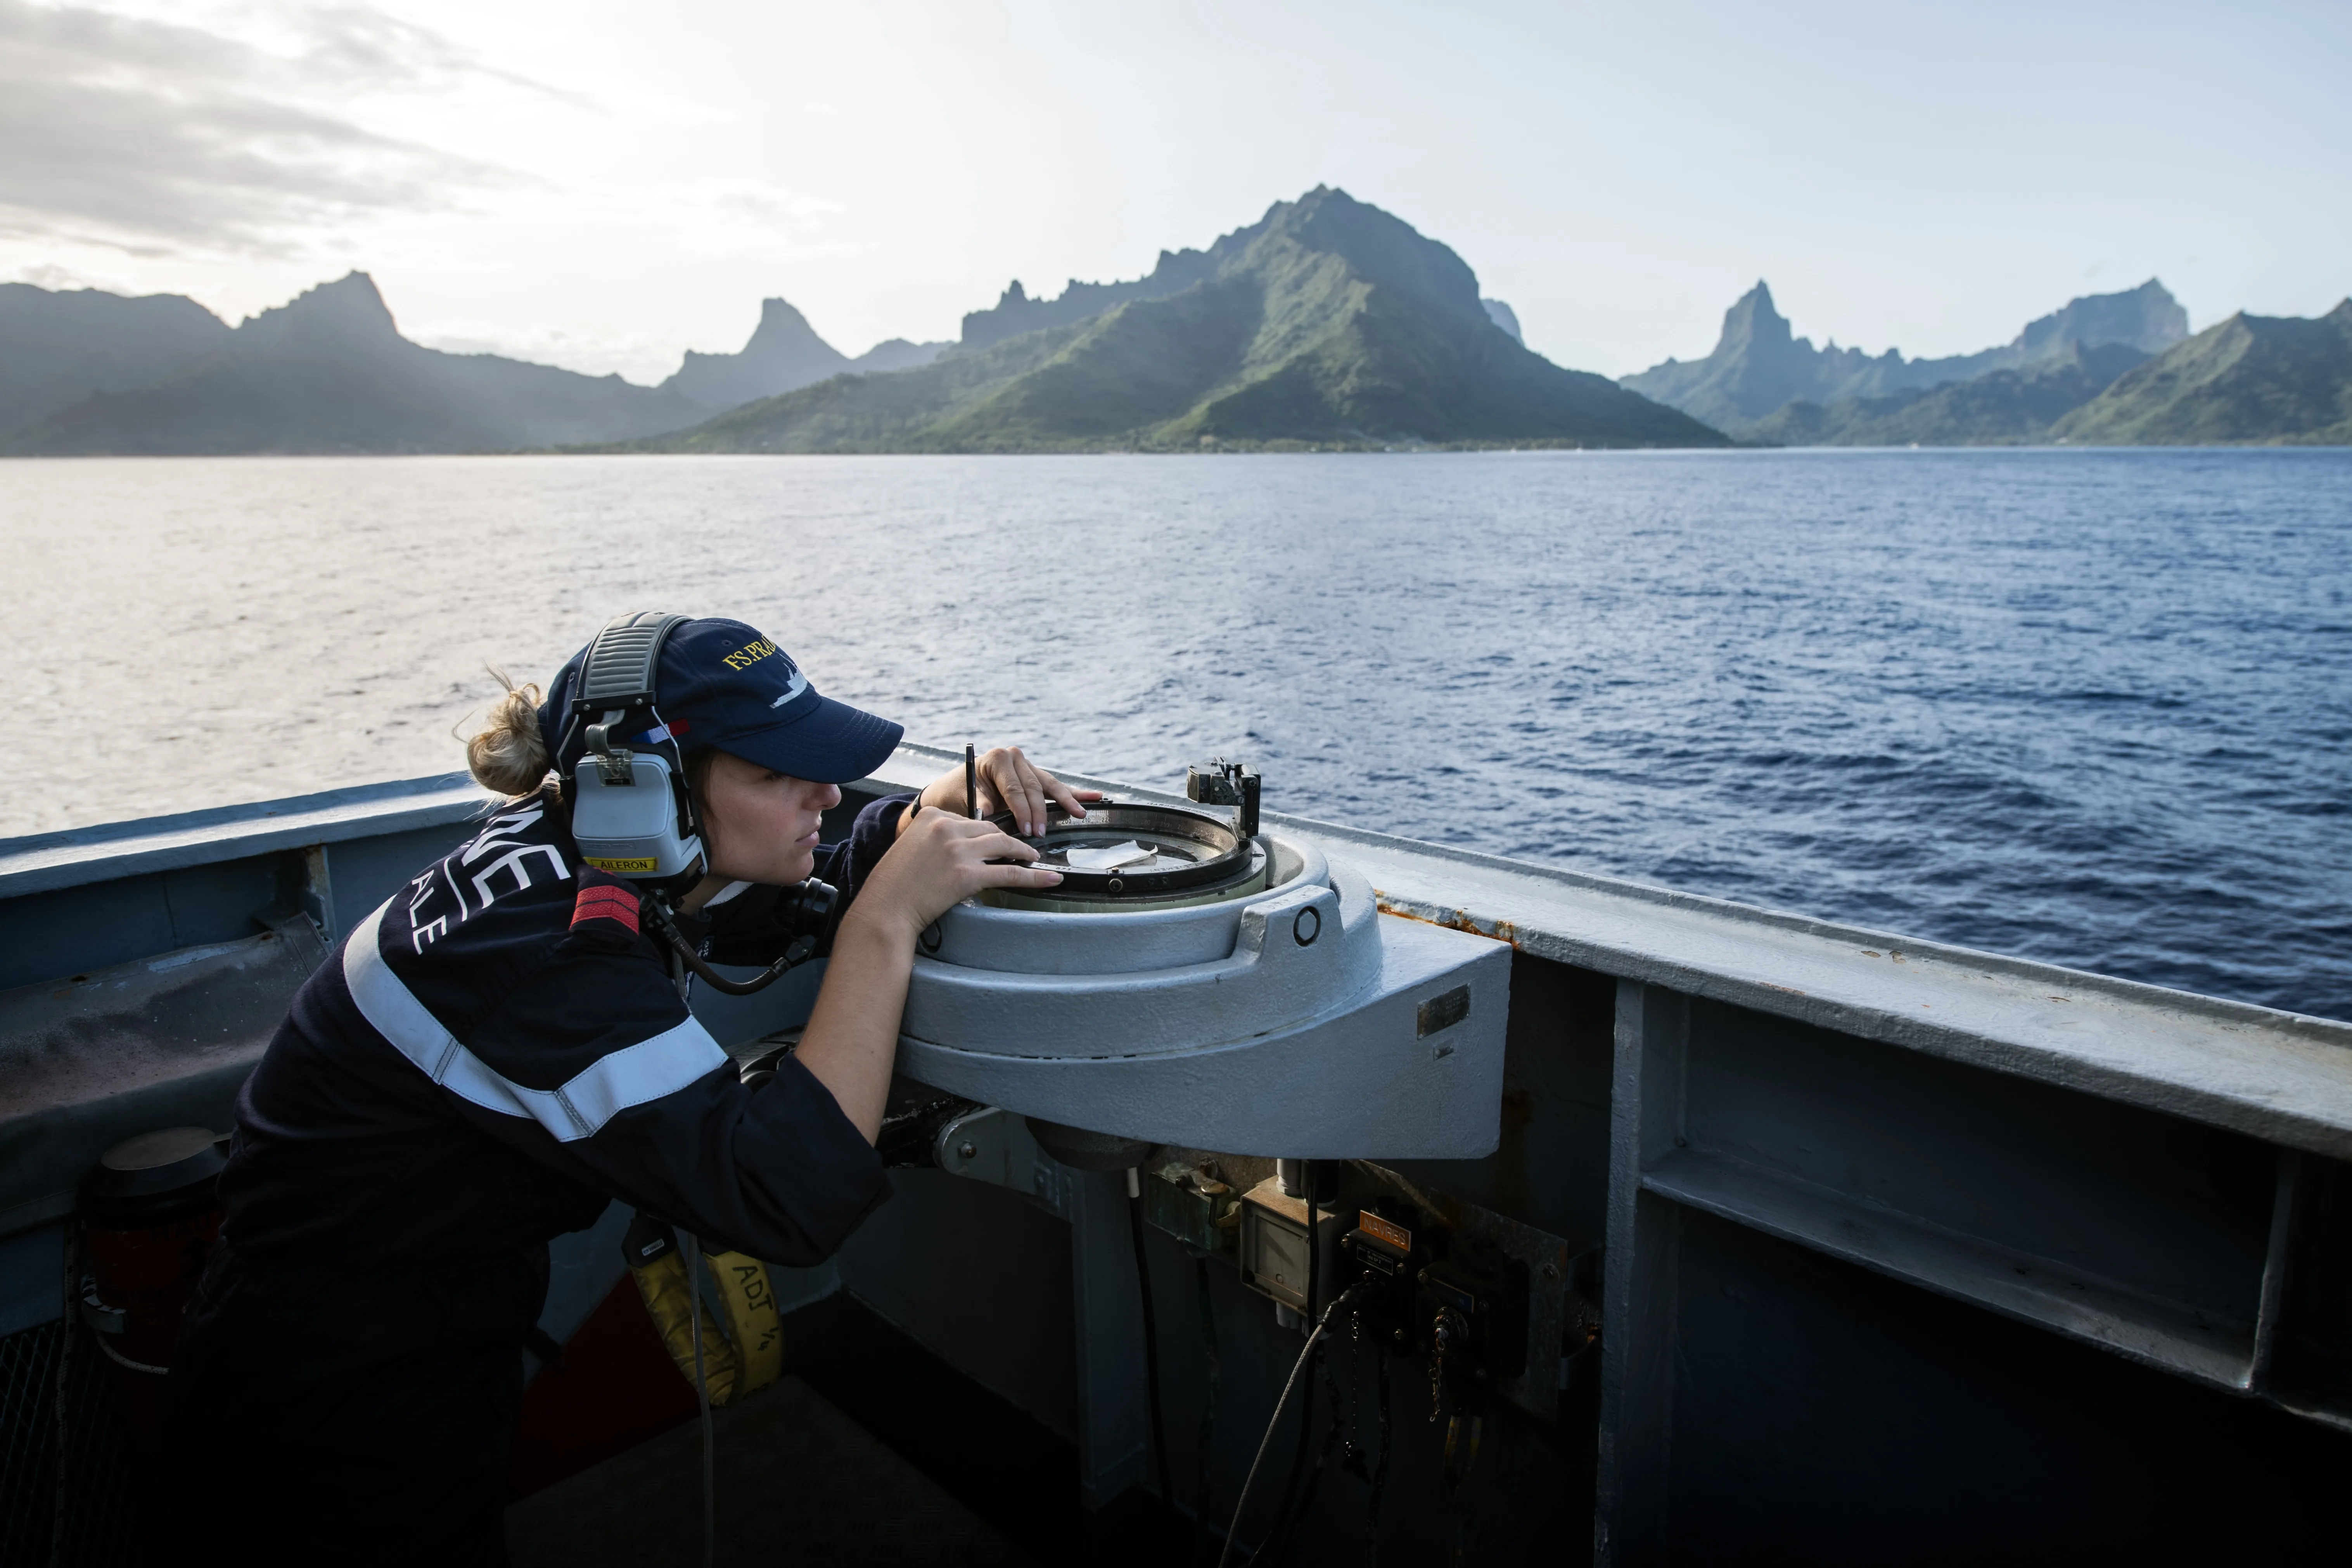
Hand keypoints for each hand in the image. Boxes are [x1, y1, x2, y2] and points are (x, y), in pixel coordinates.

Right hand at [854, 810, 1063, 941]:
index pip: (970, 819)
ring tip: (1034, 859)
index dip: (986, 833)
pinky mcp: (968, 874)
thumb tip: (967, 847)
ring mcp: (958, 850)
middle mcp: (946, 827)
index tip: (996, 842)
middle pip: (991, 829)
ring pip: (1005, 845)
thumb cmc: (894, 885)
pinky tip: (1049, 878)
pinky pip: (1010, 872)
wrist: (884, 909)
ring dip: (1024, 852)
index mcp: (931, 815)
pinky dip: (1034, 876)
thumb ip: (937, 839)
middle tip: (1023, 849)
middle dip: (1009, 840)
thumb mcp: (912, 847)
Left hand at [911, 746, 1100, 837]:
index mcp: (996, 759)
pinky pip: (1054, 787)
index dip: (1021, 810)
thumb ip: (977, 803)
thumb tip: (987, 812)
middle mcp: (1014, 758)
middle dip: (1039, 812)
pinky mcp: (1034, 777)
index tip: (1026, 829)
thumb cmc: (955, 794)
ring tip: (1080, 812)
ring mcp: (1026, 766)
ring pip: (1049, 785)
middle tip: (1041, 833)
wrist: (952, 791)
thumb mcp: (962, 798)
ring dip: (1066, 801)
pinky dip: (1074, 793)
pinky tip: (1095, 797)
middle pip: (1034, 788)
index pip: (1015, 787)